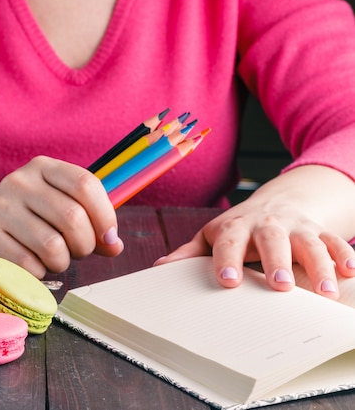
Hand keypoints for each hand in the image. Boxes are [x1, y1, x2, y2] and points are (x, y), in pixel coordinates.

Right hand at [0, 157, 123, 278]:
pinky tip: (32, 265)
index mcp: (43, 167)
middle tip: (78, 252)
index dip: (105, 216)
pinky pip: (28, 265)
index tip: (108, 238)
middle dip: (85, 246)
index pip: (85, 184)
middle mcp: (20, 182)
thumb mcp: (53, 204)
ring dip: (62, 263)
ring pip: (52, 247)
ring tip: (55, 260)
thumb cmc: (23, 215)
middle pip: (73, 219)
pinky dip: (38, 273)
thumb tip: (114, 246)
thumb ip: (88, 220)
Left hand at [155, 166, 354, 298]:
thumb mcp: (211, 236)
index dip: (227, 260)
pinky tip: (350, 273)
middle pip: (272, 240)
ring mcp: (295, 227)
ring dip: (319, 265)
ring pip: (309, 242)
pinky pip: (333, 240)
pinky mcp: (318, 231)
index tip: (227, 281)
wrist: (275, 202)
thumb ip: (188, 253)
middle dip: (277, 261)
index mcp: (234, 227)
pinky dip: (343, 255)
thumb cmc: (237, 229)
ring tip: (327, 292)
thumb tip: (157, 269)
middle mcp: (266, 225)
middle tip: (280, 287)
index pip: (228, 242)